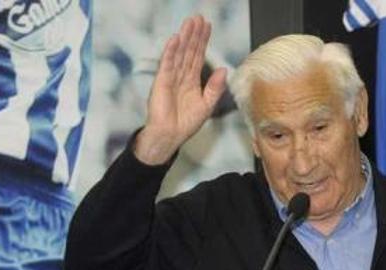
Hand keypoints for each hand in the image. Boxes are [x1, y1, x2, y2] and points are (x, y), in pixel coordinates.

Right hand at [134, 15, 227, 164]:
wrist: (170, 136)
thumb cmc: (186, 123)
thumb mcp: (207, 105)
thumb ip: (215, 88)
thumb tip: (224, 70)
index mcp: (191, 81)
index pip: (198, 57)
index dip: (202, 42)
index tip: (207, 27)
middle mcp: (181, 76)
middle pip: (189, 51)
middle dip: (194, 35)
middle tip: (198, 18)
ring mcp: (171, 78)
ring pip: (179, 54)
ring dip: (184, 38)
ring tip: (189, 23)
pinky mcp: (162, 82)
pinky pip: (167, 64)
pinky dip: (171, 52)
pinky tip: (175, 39)